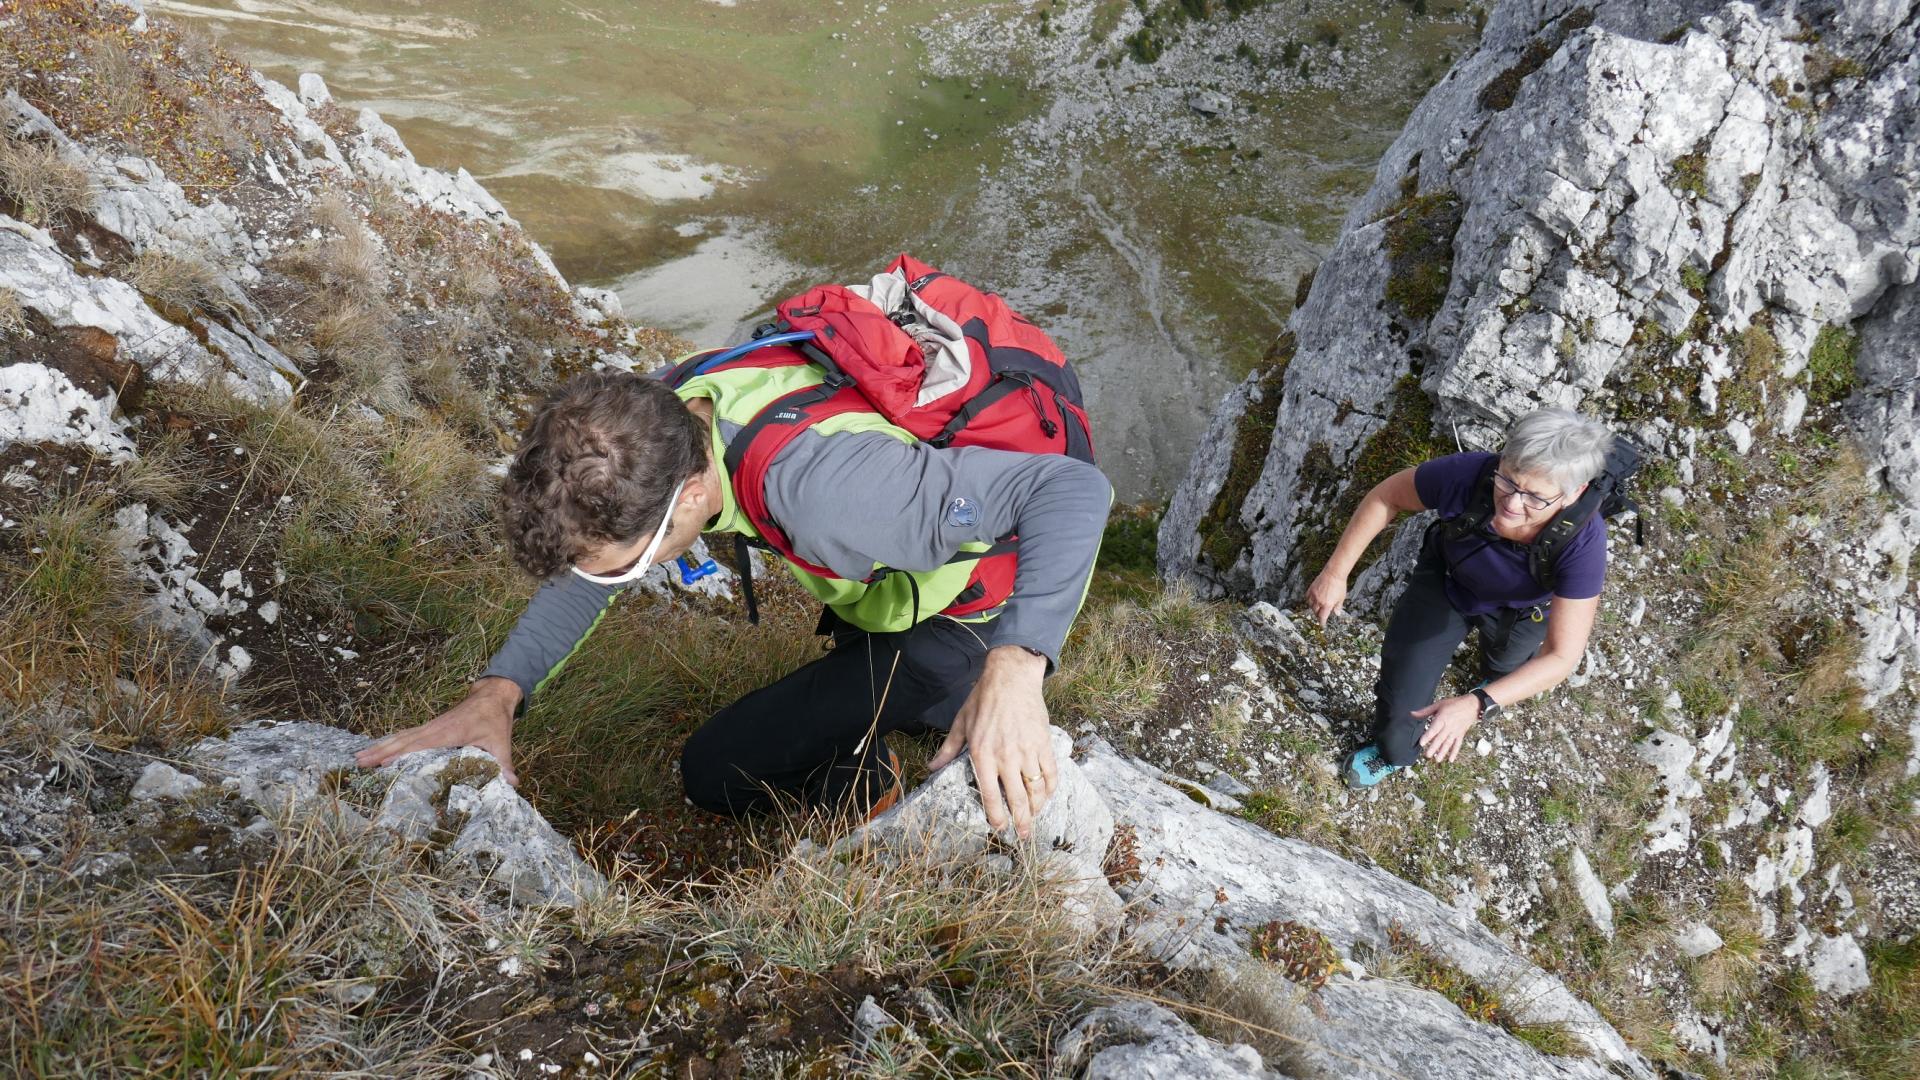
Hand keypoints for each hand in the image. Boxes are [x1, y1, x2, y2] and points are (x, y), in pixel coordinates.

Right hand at [354, 677, 522, 784]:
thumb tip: (513, 784)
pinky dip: (390, 742)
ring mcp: (430, 726)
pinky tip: (378, 749)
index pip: (419, 745)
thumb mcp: (501, 742)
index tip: (380, 764)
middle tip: (357, 762)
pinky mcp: (430, 727)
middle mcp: (434, 728)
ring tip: (358, 757)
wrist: (492, 696)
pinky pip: (406, 735)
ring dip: (380, 746)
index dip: (400, 754)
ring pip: (400, 737)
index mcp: (448, 733)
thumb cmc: (495, 720)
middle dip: (379, 751)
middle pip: (402, 740)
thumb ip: (504, 764)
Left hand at [928, 646, 1054, 838]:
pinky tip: (1046, 795)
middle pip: (1016, 799)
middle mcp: (1006, 757)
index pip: (990, 794)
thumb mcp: (960, 723)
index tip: (999, 827)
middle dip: (1021, 821)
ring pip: (1036, 789)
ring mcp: (1027, 751)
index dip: (996, 815)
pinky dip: (1050, 788)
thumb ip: (948, 750)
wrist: (1011, 677)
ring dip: (1036, 808)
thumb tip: (931, 768)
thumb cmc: (983, 699)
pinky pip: (1051, 773)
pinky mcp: (1043, 744)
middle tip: (1023, 835)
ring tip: (1034, 818)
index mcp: (982, 754)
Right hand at [1305, 569, 1347, 627]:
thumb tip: (1337, 613)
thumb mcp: (1341, 598)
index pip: (1322, 617)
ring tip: (1317, 608)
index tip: (1322, 625)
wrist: (1334, 573)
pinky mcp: (1311, 589)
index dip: (1322, 622)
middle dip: (1318, 615)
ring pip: (1311, 606)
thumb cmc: (1339, 585)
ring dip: (1314, 608)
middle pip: (1316, 612)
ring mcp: (1314, 595)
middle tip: (1321, 615)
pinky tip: (1313, 600)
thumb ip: (1338, 607)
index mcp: (1327, 605)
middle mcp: (1319, 601)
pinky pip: (1307, 598)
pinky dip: (1309, 601)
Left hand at [1413, 694, 1479, 762]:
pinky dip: (1454, 752)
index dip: (1428, 736)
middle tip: (1427, 755)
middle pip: (1440, 739)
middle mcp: (1449, 726)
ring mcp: (1455, 732)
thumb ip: (1425, 711)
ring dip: (1443, 752)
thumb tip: (1412, 714)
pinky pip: (1457, 745)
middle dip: (1434, 748)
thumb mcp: (1438, 705)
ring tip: (1437, 760)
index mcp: (1443, 718)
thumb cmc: (1454, 704)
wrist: (1472, 705)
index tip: (1421, 743)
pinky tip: (1451, 760)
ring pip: (1448, 743)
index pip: (1434, 729)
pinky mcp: (1460, 735)